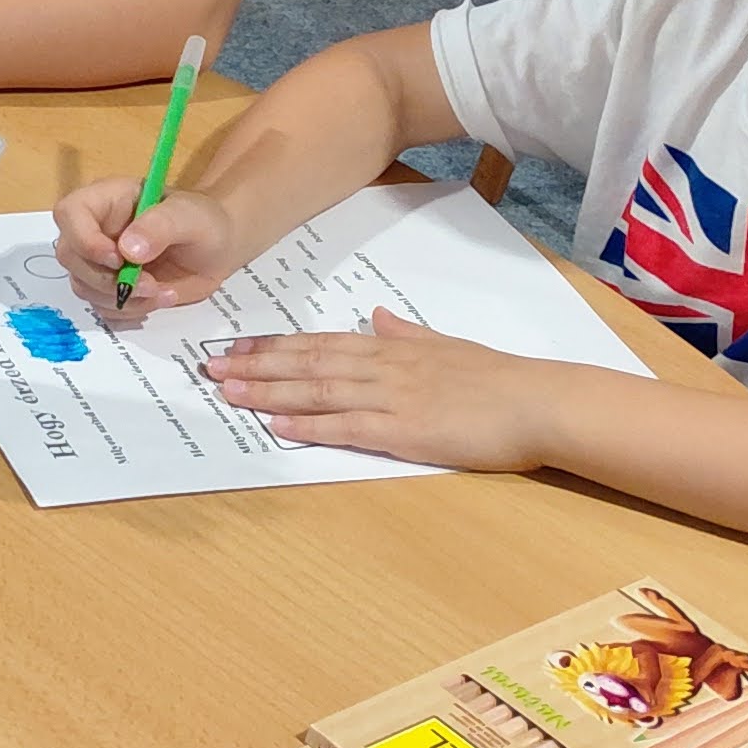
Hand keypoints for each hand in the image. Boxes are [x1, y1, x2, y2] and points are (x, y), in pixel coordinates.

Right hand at [53, 180, 240, 315]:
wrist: (217, 249)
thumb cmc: (203, 222)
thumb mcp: (189, 217)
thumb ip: (159, 226)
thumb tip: (128, 251)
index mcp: (106, 199)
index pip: (69, 213)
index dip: (84, 239)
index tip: (118, 259)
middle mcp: (95, 228)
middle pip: (69, 256)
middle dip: (106, 279)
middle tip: (150, 283)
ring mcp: (99, 260)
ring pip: (83, 286)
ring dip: (122, 299)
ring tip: (162, 292)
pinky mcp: (109, 286)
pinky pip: (101, 306)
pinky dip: (129, 310)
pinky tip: (159, 298)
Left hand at [205, 313, 556, 469]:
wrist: (537, 401)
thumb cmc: (497, 377)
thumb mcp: (445, 344)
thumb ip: (407, 333)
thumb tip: (379, 316)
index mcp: (391, 348)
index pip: (318, 342)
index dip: (273, 345)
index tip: (235, 347)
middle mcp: (382, 367)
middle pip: (307, 363)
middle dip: (256, 365)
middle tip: (210, 368)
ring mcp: (391, 398)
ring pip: (317, 391)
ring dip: (268, 391)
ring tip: (228, 392)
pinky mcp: (405, 431)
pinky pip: (347, 427)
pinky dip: (309, 424)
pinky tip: (277, 425)